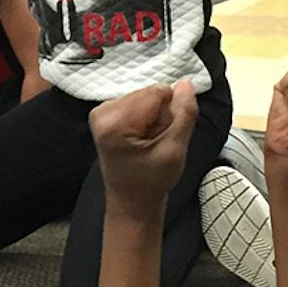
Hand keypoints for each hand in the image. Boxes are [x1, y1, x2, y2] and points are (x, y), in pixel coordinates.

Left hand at [90, 80, 199, 210]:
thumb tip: (186, 83)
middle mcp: (103, 111)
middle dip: (161, 116)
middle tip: (156, 144)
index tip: (163, 138)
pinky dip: (145, 120)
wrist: (132, 203)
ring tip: (149, 144)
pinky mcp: (105, 115)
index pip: (157, 92)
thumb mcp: (175, 150)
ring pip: (146, 97)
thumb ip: (184, 114)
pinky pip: (137, 103)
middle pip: (150, 93)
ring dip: (154, 119)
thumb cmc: (152, 182)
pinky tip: (142, 141)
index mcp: (115, 121)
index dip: (170, 114)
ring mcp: (101, 112)